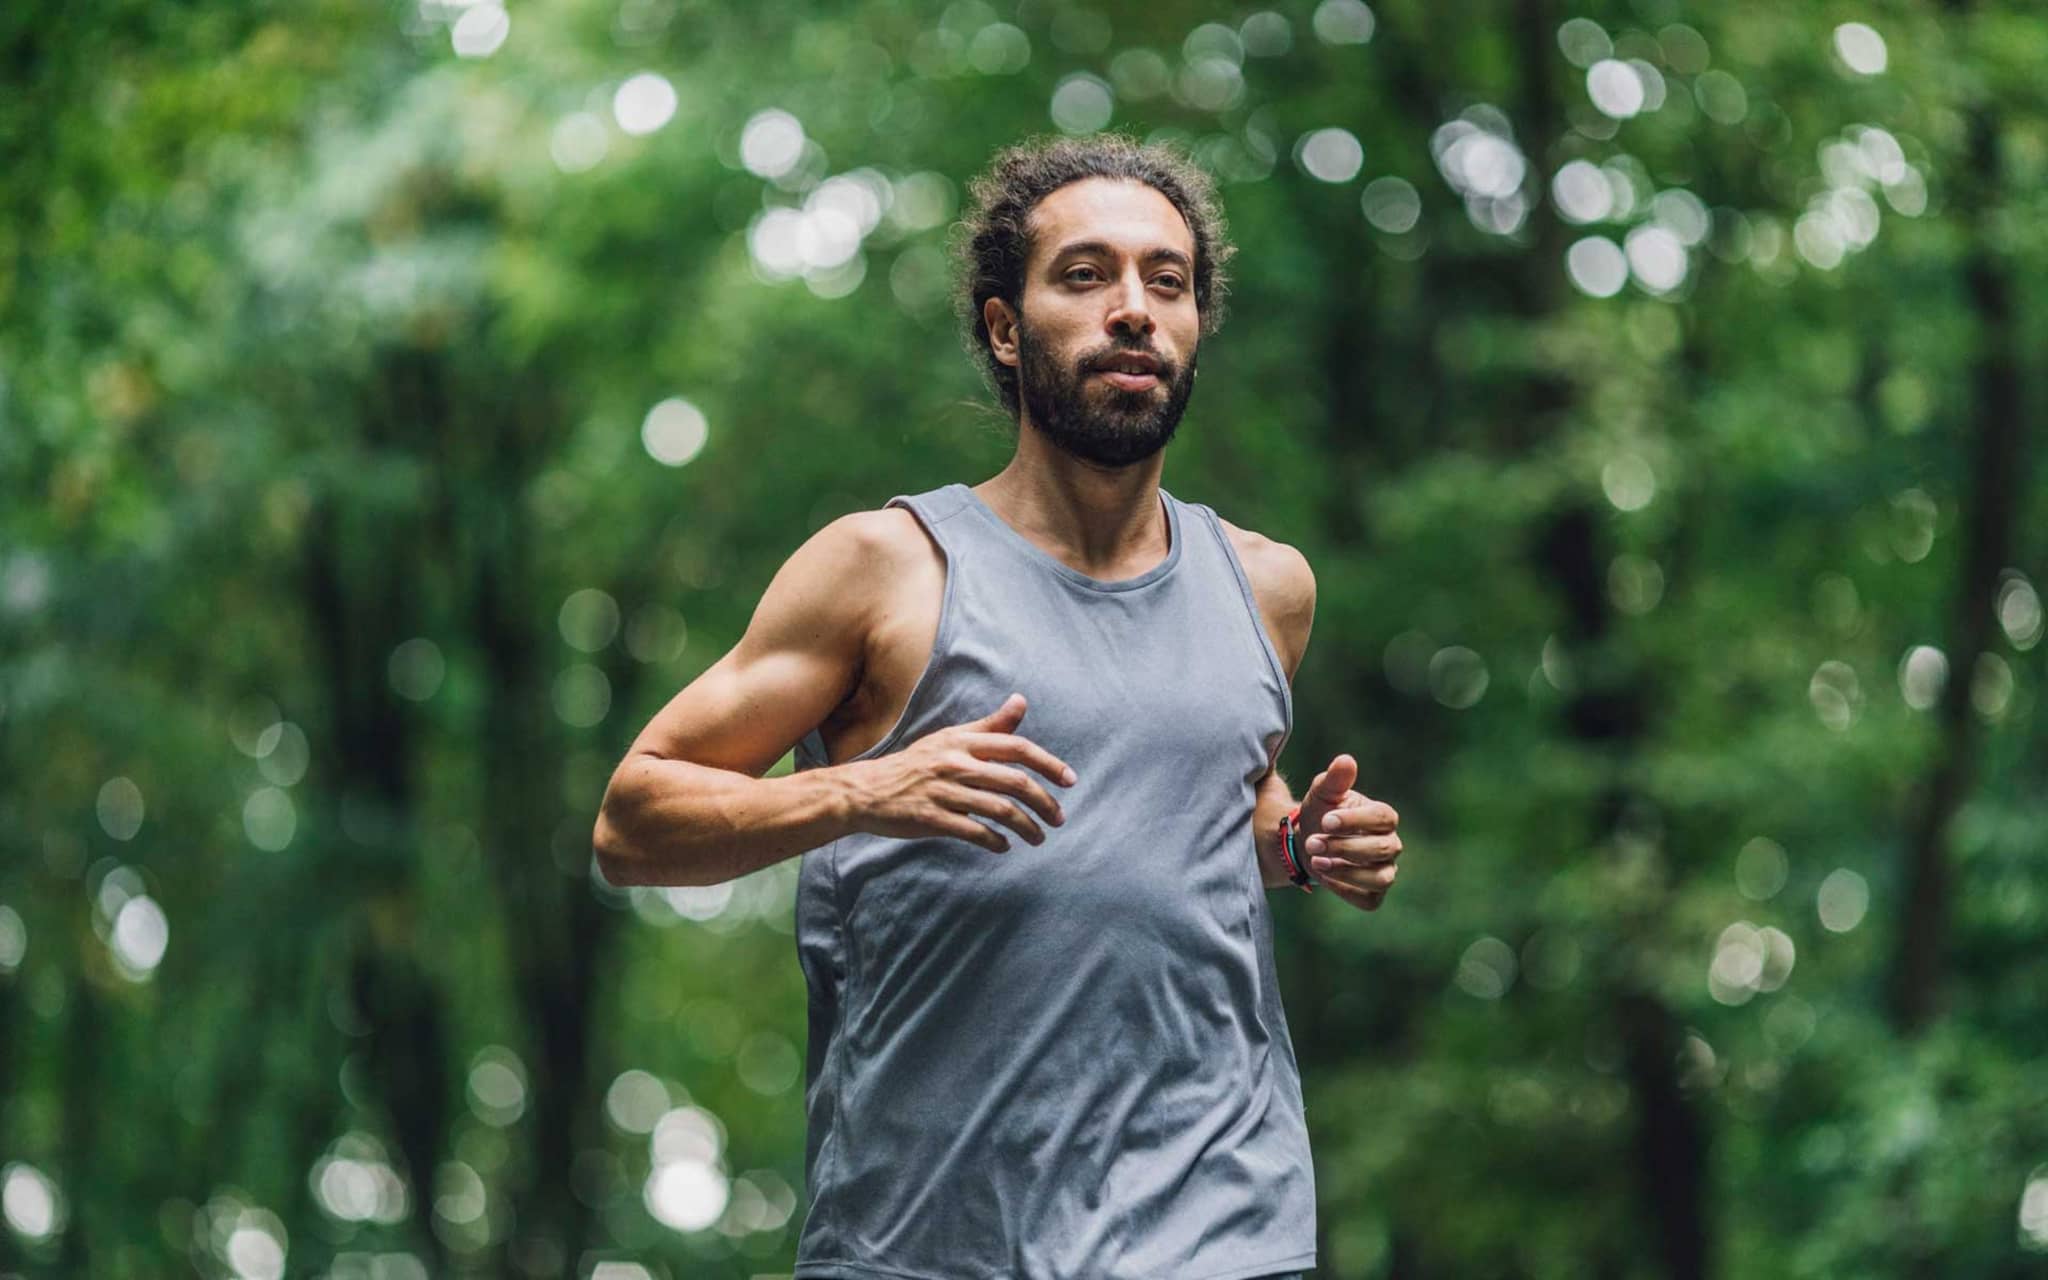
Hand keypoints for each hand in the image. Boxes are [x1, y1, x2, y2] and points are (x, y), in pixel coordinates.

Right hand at [846, 692, 1076, 852]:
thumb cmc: (916, 764)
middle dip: (1044, 802)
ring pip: (999, 810)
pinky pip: (974, 832)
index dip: (1048, 763)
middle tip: (1059, 819)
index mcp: (962, 742)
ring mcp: (943, 792)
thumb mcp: (951, 738)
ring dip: (1026, 827)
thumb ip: (990, 725)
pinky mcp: (931, 818)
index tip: (1070, 780)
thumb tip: (1021, 701)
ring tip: (1038, 838)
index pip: (1016, 748)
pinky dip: (995, 841)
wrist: (866, 791)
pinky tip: (1004, 846)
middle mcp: (955, 764)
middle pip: (1014, 782)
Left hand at [1295, 753, 1401, 911]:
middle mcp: (1390, 845)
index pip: (1383, 818)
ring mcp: (1384, 871)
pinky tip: (1325, 879)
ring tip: (1317, 862)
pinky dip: (1348, 892)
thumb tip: (1345, 760)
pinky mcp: (1373, 894)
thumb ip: (1335, 779)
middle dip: (1345, 847)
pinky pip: (1369, 900)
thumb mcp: (1323, 793)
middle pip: (1382, 849)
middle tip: (1313, 843)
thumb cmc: (1321, 813)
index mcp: (1383, 817)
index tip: (1326, 821)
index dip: (1356, 821)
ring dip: (1348, 872)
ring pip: (1381, 878)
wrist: (1308, 843)